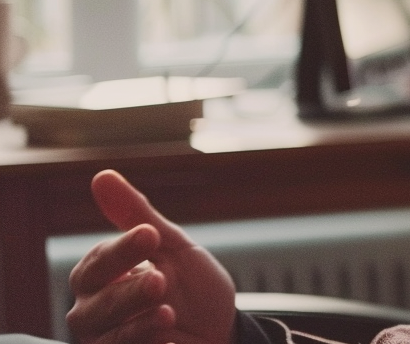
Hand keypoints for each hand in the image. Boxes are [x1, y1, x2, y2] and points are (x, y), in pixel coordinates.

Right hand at [67, 170, 236, 343]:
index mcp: (103, 277)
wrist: (224, 333)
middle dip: (127, 291)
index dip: (122, 249)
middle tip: (160, 279)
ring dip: (137, 320)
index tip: (150, 234)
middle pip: (93, 301)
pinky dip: (146, 342)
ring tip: (168, 311)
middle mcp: (95, 310)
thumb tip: (102, 176)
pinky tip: (169, 335)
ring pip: (104, 333)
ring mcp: (106, 339)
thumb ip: (137, 215)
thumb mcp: (173, 248)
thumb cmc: (194, 290)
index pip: (97, 261)